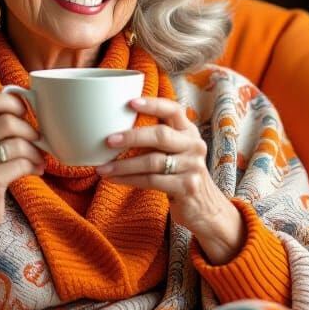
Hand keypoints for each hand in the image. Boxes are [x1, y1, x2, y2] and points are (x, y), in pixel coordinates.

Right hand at [0, 91, 46, 239]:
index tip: (24, 111)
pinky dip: (34, 166)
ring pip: (17, 143)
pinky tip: (36, 170)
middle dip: (29, 130)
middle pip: (7, 121)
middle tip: (37, 141)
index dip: (9, 101)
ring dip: (35, 151)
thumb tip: (29, 110)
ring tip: (39, 159)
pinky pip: (21, 164)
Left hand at [94, 96, 240, 248]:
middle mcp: (194, 145)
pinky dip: (129, 180)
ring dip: (123, 165)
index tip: (130, 102)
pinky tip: (114, 180)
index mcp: (189, 131)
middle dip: (131, 137)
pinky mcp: (187, 187)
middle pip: (160, 135)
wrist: (205, 207)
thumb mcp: (177, 151)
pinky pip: (151, 181)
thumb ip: (160, 138)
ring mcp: (193, 167)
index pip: (173, 110)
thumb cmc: (180, 174)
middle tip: (108, 140)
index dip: (153, 104)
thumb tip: (117, 126)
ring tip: (103, 168)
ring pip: (152, 162)